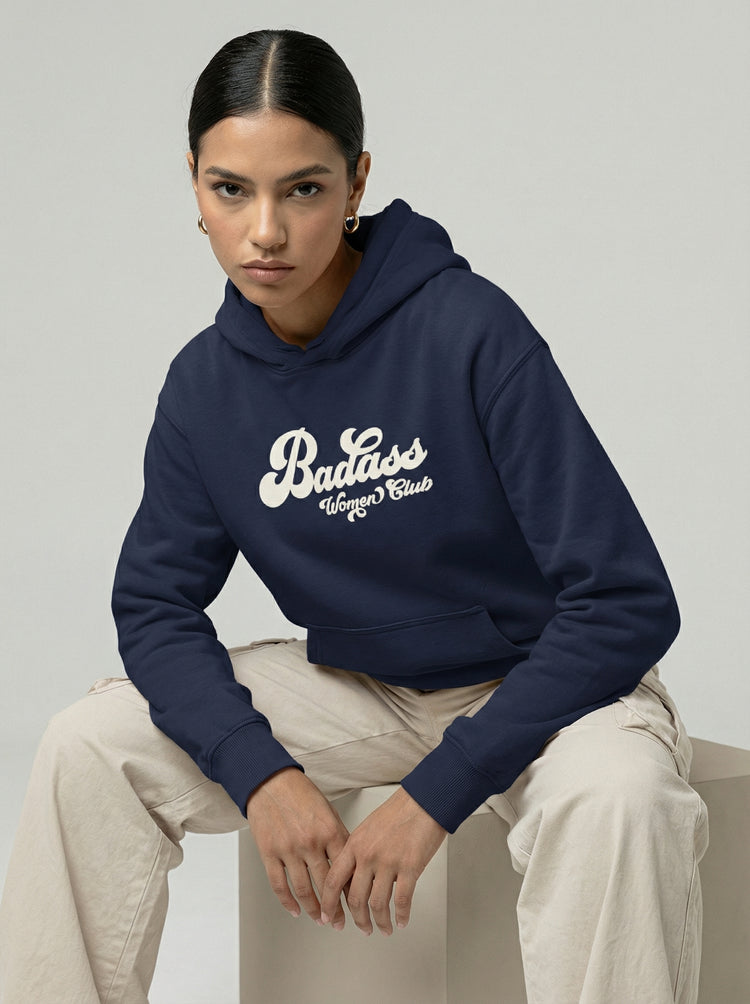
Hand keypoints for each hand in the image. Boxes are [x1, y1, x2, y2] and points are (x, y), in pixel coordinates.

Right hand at [246, 767, 349, 928]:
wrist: (269, 781)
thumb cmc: (300, 793)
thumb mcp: (328, 810)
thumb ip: (338, 837)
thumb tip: (349, 864)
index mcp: (329, 830)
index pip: (346, 870)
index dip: (352, 891)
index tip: (357, 904)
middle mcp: (310, 842)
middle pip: (327, 885)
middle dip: (336, 909)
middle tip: (341, 922)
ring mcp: (288, 849)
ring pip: (304, 891)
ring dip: (314, 910)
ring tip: (321, 920)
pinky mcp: (269, 853)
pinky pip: (279, 885)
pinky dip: (288, 902)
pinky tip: (295, 910)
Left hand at [319, 786, 446, 935]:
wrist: (424, 801)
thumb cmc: (399, 811)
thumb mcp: (367, 828)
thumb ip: (358, 852)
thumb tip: (354, 878)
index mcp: (354, 845)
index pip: (334, 881)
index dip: (329, 904)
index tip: (327, 917)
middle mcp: (368, 855)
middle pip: (356, 899)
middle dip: (358, 920)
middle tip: (363, 928)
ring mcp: (388, 862)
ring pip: (377, 904)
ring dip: (380, 922)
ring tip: (384, 929)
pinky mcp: (409, 867)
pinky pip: (402, 900)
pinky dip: (402, 915)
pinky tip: (402, 920)